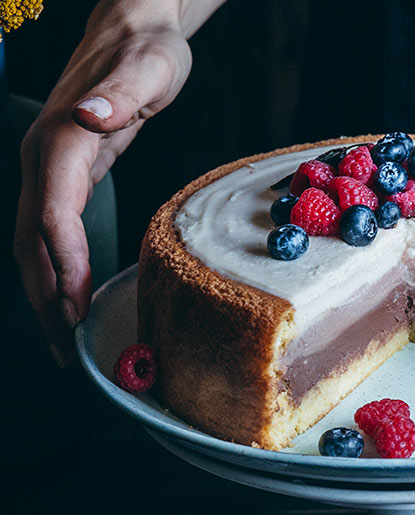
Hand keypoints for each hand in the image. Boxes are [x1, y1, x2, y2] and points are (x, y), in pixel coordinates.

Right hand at [13, 4, 192, 364]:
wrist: (132, 31)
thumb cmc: (147, 51)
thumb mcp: (148, 67)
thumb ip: (121, 93)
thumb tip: (91, 117)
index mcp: (63, 141)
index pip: (53, 214)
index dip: (63, 264)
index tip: (75, 307)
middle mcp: (44, 159)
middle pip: (32, 240)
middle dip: (45, 296)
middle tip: (63, 348)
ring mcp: (48, 169)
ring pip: (32, 242)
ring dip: (43, 293)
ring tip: (58, 340)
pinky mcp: (63, 176)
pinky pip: (48, 233)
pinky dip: (53, 271)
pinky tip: (66, 298)